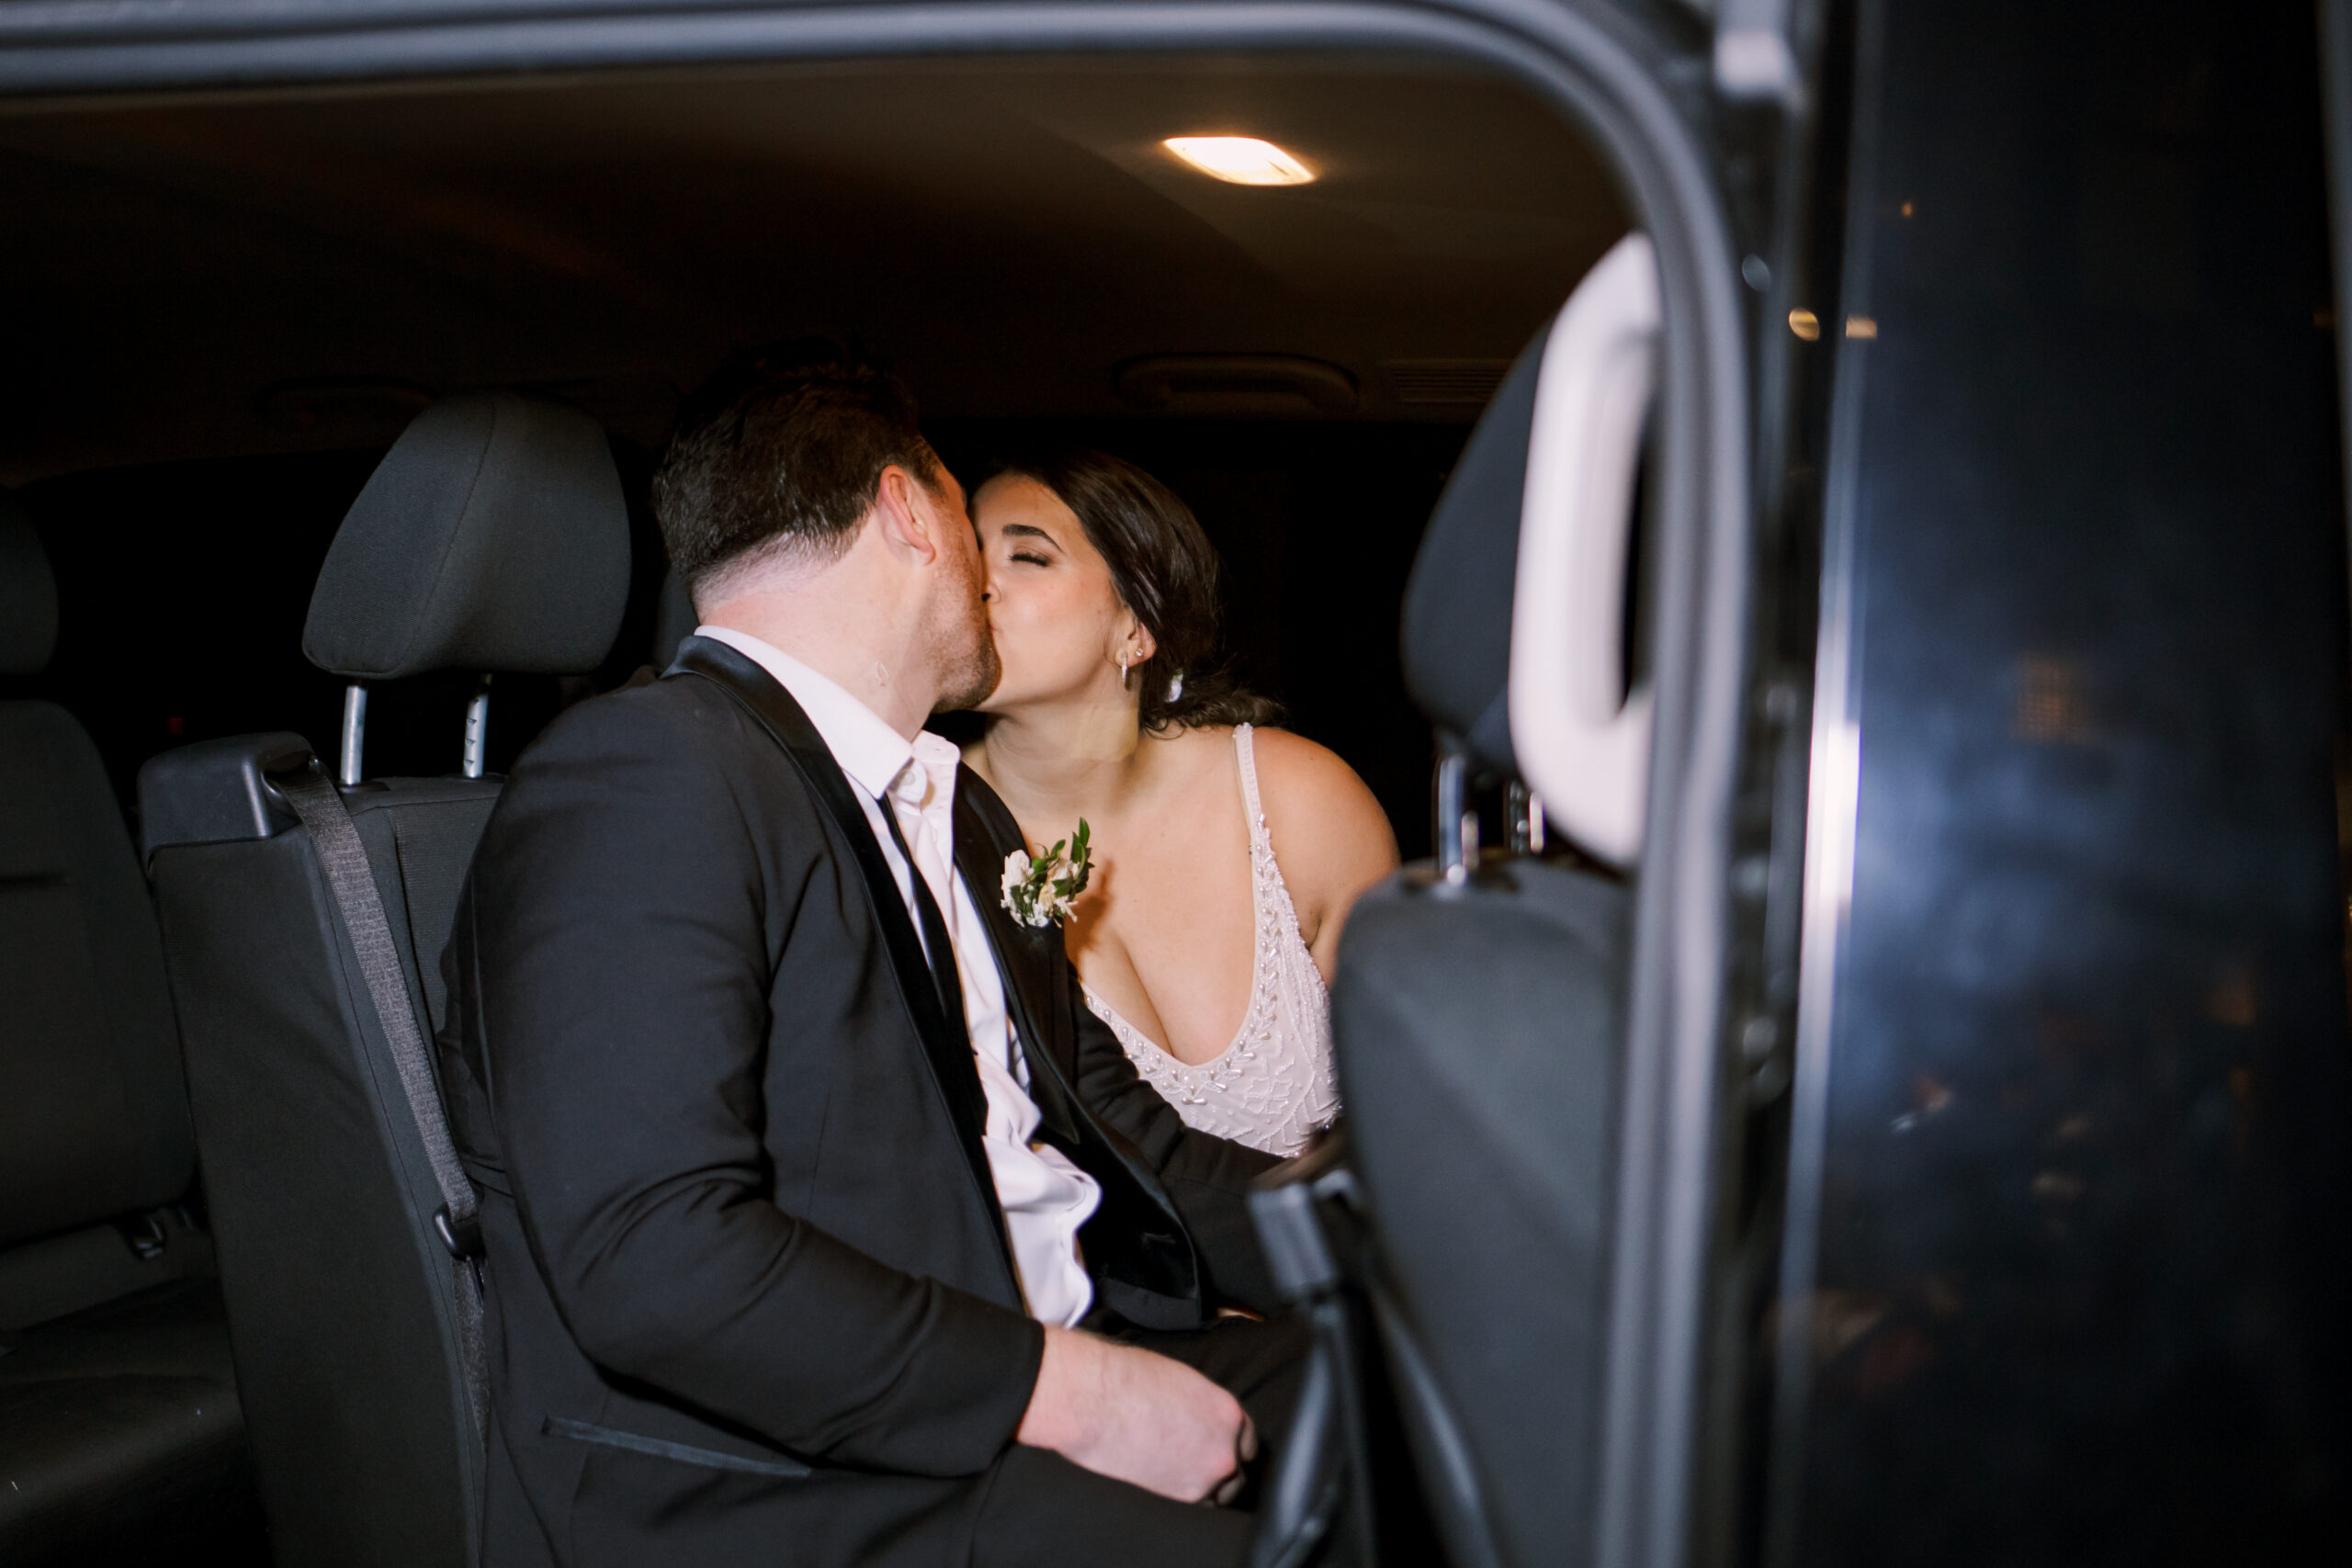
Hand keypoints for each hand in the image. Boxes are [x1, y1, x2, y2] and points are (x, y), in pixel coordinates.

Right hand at [1017, 1326, 1256, 1503]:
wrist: (1094, 1400)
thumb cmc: (1126, 1380)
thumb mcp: (1180, 1382)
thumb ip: (1201, 1407)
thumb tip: (1199, 1421)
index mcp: (1227, 1410)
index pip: (1248, 1440)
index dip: (1232, 1448)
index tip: (1219, 1453)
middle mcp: (1227, 1444)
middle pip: (1238, 1472)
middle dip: (1221, 1473)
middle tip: (1197, 1471)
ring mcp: (1209, 1472)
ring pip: (1221, 1495)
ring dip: (1206, 1490)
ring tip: (1179, 1480)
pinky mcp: (1186, 1495)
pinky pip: (1198, 1506)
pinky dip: (1185, 1500)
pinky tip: (1167, 1487)